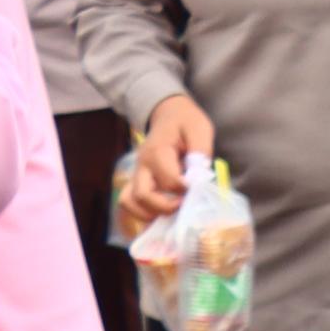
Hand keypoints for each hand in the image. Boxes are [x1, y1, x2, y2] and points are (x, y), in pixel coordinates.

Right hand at [124, 93, 211, 226]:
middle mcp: (142, 165)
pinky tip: (161, 215)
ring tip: (172, 213)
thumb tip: (199, 175)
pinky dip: (140, 213)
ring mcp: (136, 174)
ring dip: (150, 213)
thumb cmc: (185, 122)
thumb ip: (200, 150)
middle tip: (185, 206)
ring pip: (130, 201)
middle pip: (143, 195)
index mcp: (158, 152)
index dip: (186, 190)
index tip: (199, 189)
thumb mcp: (199, 128)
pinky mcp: (136, 180)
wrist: (168, 114)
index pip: (169, 180)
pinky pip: (128, 201)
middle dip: (165, 207)